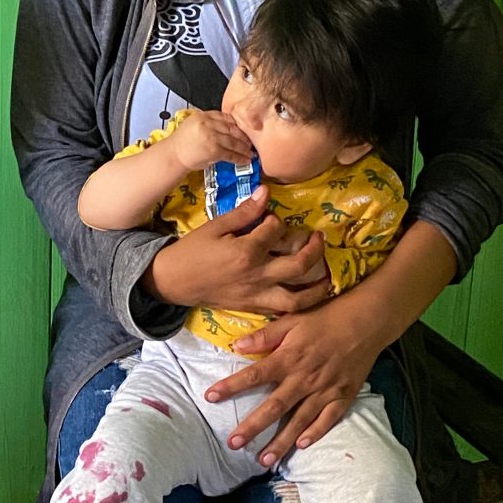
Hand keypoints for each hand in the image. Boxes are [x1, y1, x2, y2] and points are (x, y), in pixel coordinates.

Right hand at [143, 186, 331, 311]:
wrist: (173, 281)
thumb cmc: (192, 251)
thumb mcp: (215, 226)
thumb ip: (243, 212)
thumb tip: (266, 192)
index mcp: (246, 251)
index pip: (276, 230)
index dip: (278, 220)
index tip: (273, 217)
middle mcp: (257, 275)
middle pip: (299, 264)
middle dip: (314, 249)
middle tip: (319, 238)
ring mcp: (257, 295)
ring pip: (298, 297)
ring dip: (318, 287)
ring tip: (328, 276)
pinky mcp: (254, 307)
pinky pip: (284, 310)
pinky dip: (300, 305)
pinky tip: (307, 295)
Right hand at [168, 109, 252, 171]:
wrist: (174, 155)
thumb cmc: (182, 142)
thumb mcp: (193, 124)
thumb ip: (209, 122)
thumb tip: (228, 127)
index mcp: (203, 116)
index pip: (226, 117)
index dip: (237, 124)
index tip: (244, 129)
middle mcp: (208, 124)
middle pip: (232, 128)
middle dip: (243, 136)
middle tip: (250, 141)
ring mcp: (212, 137)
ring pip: (234, 141)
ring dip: (244, 148)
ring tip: (250, 152)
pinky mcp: (214, 151)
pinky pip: (230, 154)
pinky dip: (239, 158)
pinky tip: (245, 160)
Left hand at [205, 291, 387, 466]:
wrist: (365, 322)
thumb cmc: (324, 317)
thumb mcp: (292, 319)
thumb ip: (265, 335)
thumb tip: (236, 345)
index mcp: (289, 357)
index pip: (254, 375)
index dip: (231, 386)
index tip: (210, 397)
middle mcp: (304, 378)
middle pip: (274, 406)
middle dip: (253, 427)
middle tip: (233, 444)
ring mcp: (325, 390)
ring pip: (299, 421)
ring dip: (280, 441)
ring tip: (264, 460)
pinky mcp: (343, 396)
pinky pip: (327, 420)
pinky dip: (315, 433)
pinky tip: (301, 447)